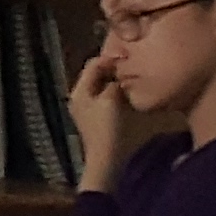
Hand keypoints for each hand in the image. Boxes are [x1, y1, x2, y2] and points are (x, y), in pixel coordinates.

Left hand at [68, 48, 141, 179]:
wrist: (107, 160)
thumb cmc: (108, 129)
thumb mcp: (111, 100)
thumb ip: (114, 82)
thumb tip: (120, 74)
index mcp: (79, 91)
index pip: (93, 64)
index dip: (110, 58)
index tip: (130, 56)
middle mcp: (81, 97)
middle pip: (98, 74)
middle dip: (115, 69)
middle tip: (134, 66)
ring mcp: (89, 108)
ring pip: (104, 86)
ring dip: (118, 81)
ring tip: (135, 77)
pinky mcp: (100, 117)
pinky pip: (108, 97)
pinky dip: (118, 92)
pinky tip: (131, 93)